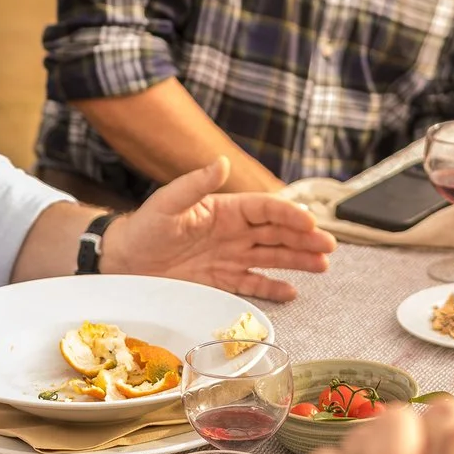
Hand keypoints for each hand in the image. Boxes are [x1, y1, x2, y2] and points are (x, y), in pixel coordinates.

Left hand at [106, 156, 336, 300]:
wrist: (124, 261)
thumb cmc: (144, 227)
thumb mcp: (167, 202)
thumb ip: (195, 184)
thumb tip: (221, 162)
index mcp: (225, 209)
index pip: (265, 210)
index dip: (289, 215)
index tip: (310, 223)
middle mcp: (233, 232)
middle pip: (276, 233)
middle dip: (304, 239)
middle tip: (329, 246)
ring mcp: (229, 257)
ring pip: (272, 257)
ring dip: (298, 260)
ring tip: (323, 266)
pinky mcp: (221, 280)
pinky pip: (253, 283)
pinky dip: (273, 287)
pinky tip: (292, 291)